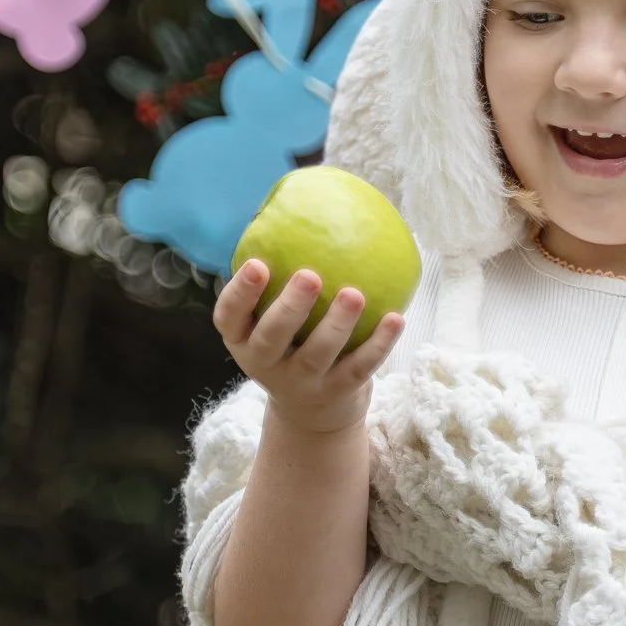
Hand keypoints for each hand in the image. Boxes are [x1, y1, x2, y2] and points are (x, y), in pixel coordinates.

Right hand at [214, 260, 404, 435]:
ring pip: (318, 355)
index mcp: (243, 340)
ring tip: (354, 294)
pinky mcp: (338, 392)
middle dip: (290, 308)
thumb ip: (276, 281)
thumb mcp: (270, 322)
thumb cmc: (291, 346)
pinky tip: (396, 318)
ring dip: (338, 324)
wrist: (313, 414)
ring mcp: (303, 383)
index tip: (257, 264)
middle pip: (272, 339)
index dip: (239, 293)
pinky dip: (379, 344)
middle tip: (309, 276)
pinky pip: (360, 367)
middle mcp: (266, 364)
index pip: (229, 318)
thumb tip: (297, 211)